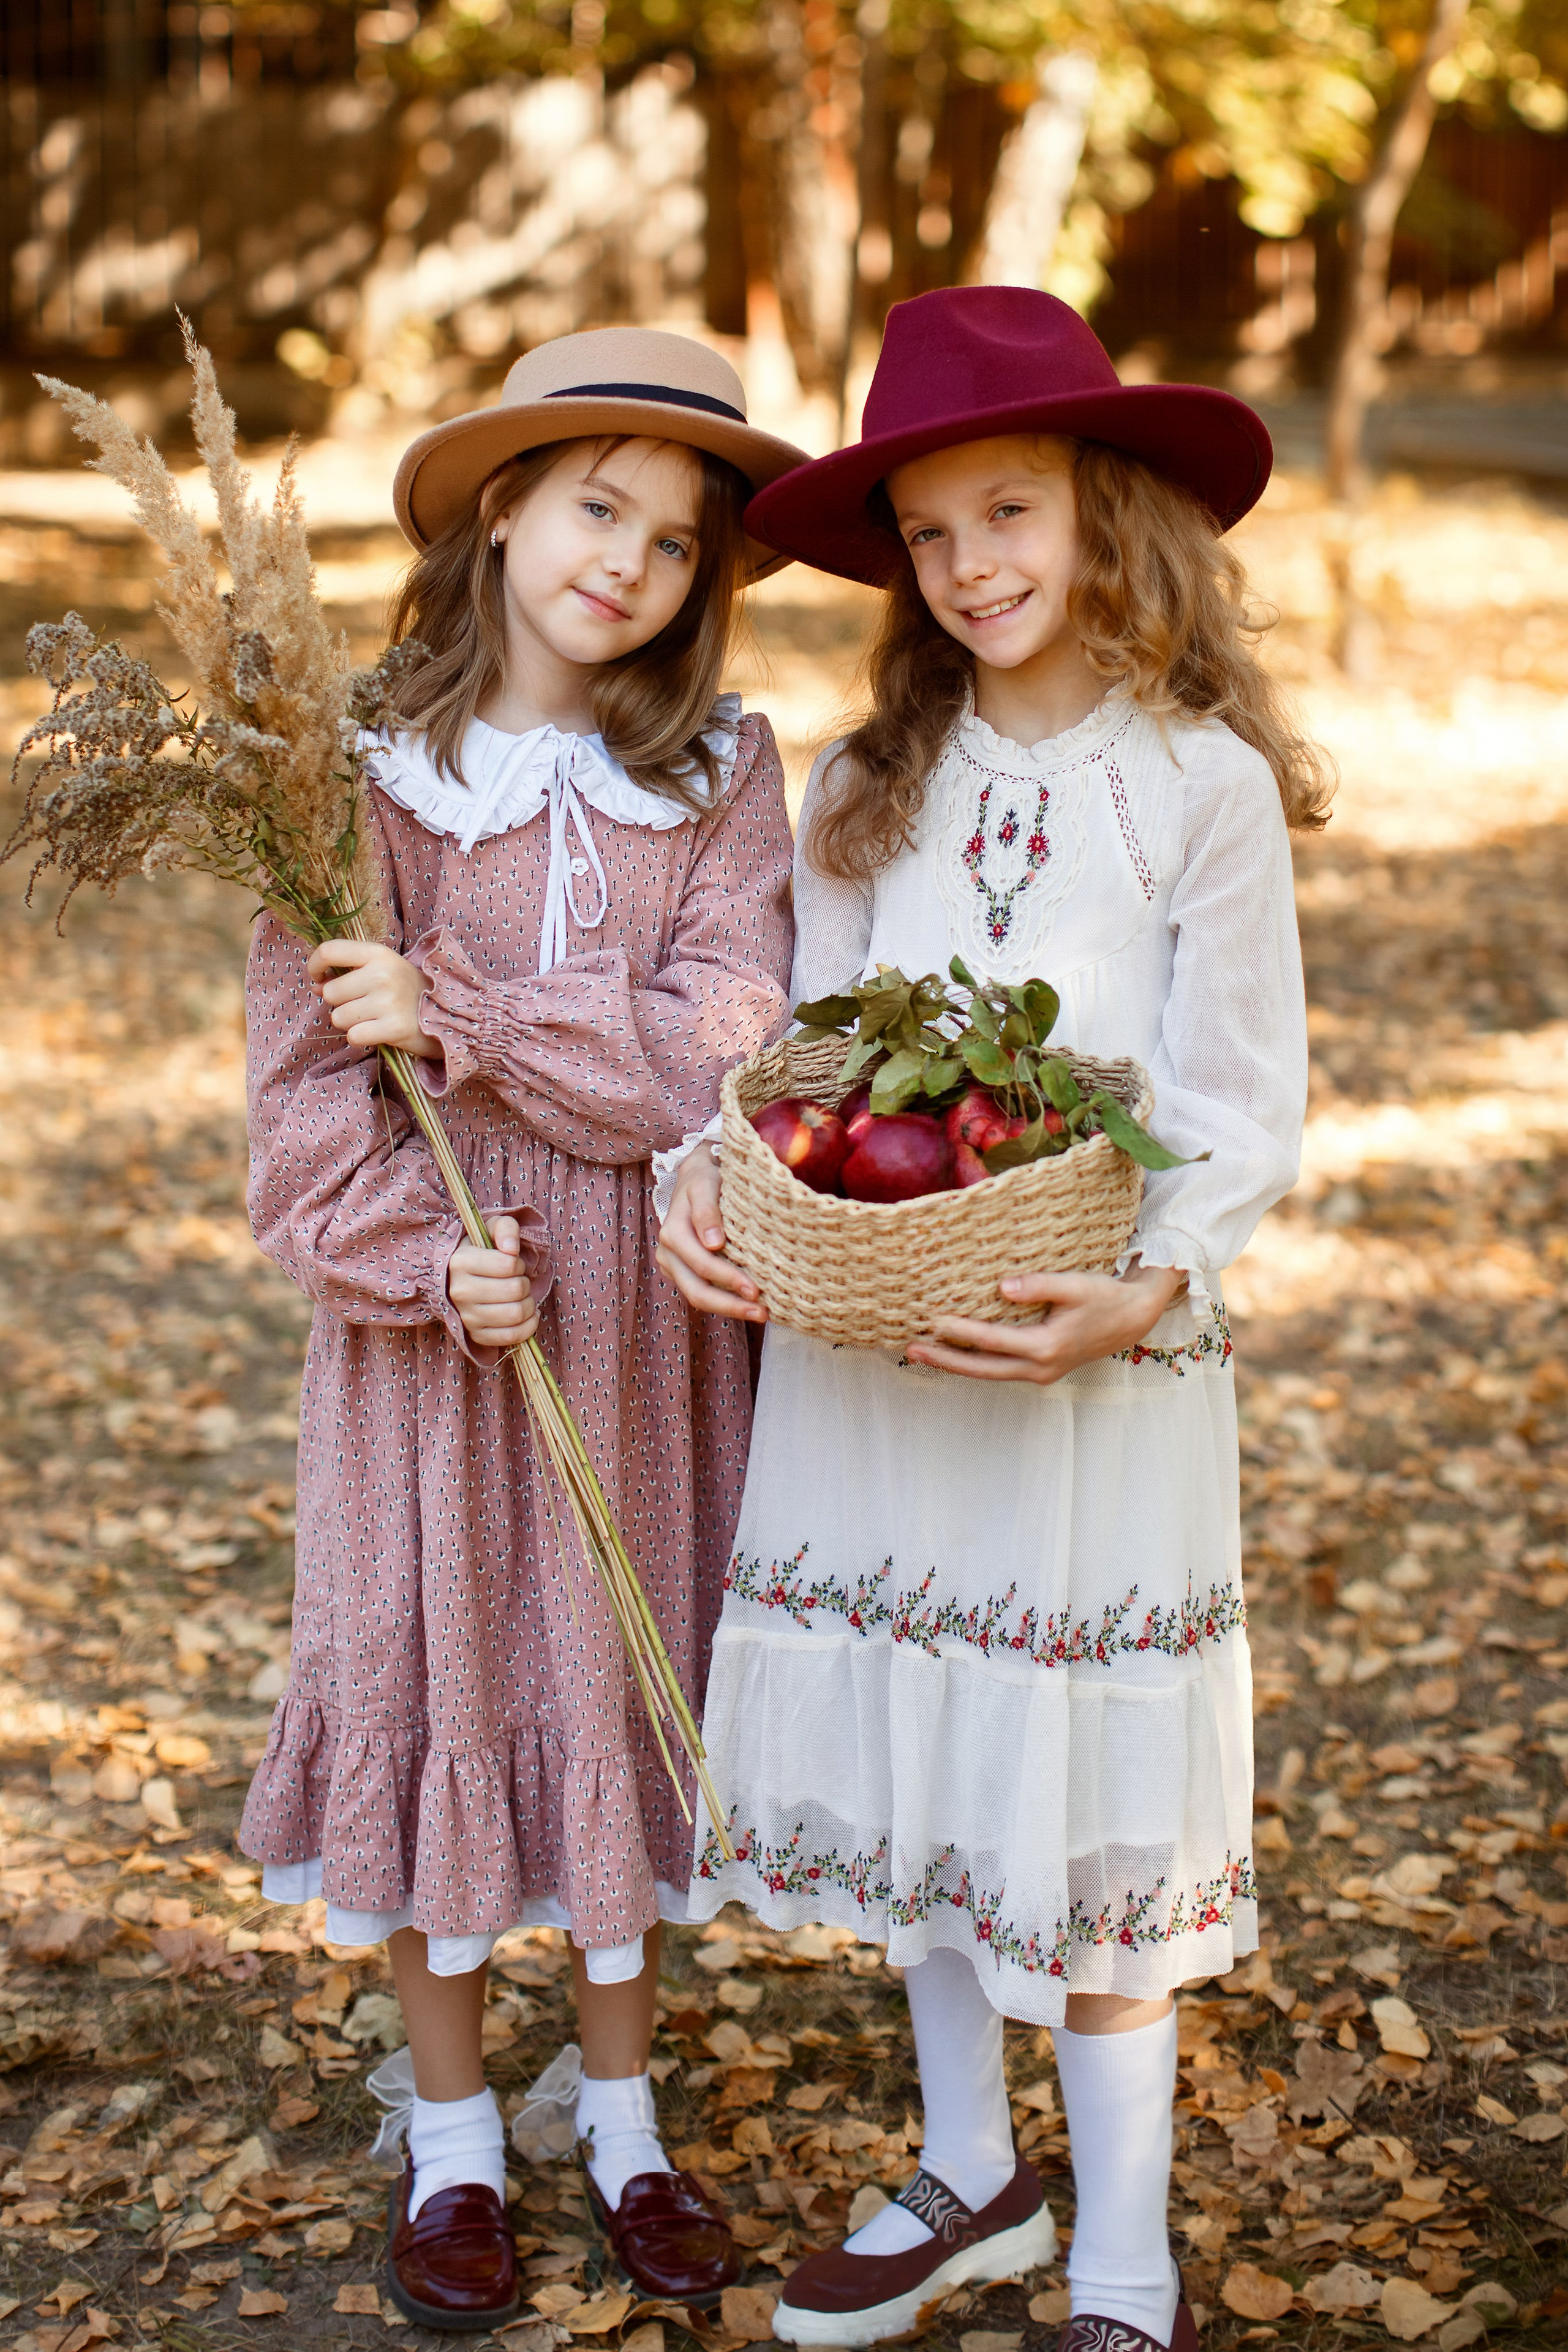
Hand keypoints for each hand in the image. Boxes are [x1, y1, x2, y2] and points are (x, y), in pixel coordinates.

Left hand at [308, 938, 437, 1056]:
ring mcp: (388, 1002)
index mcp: (378, 954)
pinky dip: (360, 1038)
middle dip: (340, 1003)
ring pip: (338, 1017)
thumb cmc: (407, 990)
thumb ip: (348, 972)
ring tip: (372, 1018)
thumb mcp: (382, 970)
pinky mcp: (394, 1028)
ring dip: (350, 1022)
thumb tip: (315, 986)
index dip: (315, 966)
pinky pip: (353, 1036)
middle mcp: (382, 974)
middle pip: (330, 992)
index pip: (330, 951)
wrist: (448, 1014)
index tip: (319, 978)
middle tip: (362, 1004)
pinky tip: (376, 1032)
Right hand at [447, 1215, 540, 1351]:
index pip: (508, 1265)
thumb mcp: (491, 1229)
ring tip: (522, 1297)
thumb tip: (511, 1249)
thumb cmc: (482, 1251)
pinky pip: (511, 1337)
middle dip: (525, 1283)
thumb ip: (506, 1228)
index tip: (512, 1264)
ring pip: (515, 1314)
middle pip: (515, 1290)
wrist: (459, 1278)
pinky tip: (527, 1315)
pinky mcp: (476, 1335)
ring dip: (529, 1304)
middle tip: (518, 1281)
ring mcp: (466, 1316)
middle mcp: (460, 1291)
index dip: (518, 1264)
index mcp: (461, 1262)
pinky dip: (528, 1326)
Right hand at [654, 1147, 765, 1321]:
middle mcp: (668, 1254)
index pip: (702, 1265)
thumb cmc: (704, 1180)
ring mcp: (674, 1266)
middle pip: (697, 1291)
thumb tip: (713, 1243)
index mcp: (673, 1233)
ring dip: (729, 1308)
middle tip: (762, 1313)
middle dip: (730, 1306)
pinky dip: (725, 1300)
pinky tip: (748, 1304)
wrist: (694, 1179)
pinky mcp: (683, 1272)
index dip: (728, 1280)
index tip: (756, 1290)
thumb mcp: (705, 1185)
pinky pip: (702, 1291)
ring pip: (698, 1297)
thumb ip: (706, 1211)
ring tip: (760, 1314)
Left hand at [905, 1263, 1182, 1385]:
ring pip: (989, 1373)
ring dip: (956, 1364)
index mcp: (1047, 1347)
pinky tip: (955, 1352)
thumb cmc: (1103, 1297)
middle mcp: (1041, 1368)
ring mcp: (1040, 1373)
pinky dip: (975, 1363)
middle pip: (982, 1368)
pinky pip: (1000, 1369)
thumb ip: (1038, 1285)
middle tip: (911, 1350)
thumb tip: (1002, 1287)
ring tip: (922, 1353)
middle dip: (946, 1360)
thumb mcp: (1074, 1285)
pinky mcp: (1041, 1370)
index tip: (933, 1321)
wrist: (1133, 1318)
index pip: (993, 1341)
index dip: (961, 1331)